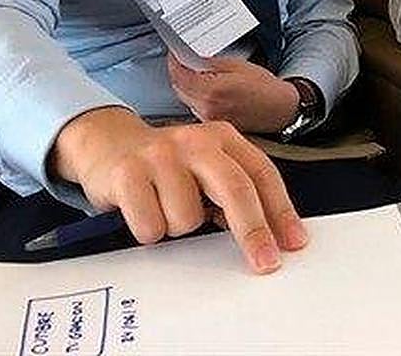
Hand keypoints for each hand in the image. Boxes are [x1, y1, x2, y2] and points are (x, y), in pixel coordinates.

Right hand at [51, 107, 305, 272]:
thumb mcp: (206, 167)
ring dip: (179, 228)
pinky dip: (149, 231)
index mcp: (222, 138)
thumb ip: (234, 192)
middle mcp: (195, 141)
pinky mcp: (127, 173)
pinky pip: (151, 226)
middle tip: (265, 263)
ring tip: (165, 209)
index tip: (294, 243)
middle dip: (254, 231)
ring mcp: (160, 155)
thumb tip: (270, 237)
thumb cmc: (167, 166)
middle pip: (236, 189)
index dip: (281, 210)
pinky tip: (142, 210)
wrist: (106, 142)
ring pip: (188, 218)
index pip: (261, 174)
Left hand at [168, 55, 300, 133]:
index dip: (174, 62)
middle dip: (178, 72)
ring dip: (185, 85)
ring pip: (185, 98)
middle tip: (183, 60)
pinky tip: (203, 88)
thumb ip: (210, 62)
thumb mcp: (238, 65)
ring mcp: (208, 118)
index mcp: (212, 91)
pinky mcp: (212, 124)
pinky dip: (194, 96)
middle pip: (178, 87)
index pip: (180, 75)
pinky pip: (194, 107)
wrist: (280, 110)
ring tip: (195, 73)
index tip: (175, 53)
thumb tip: (192, 58)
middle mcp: (206, 108)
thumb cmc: (264, 88)